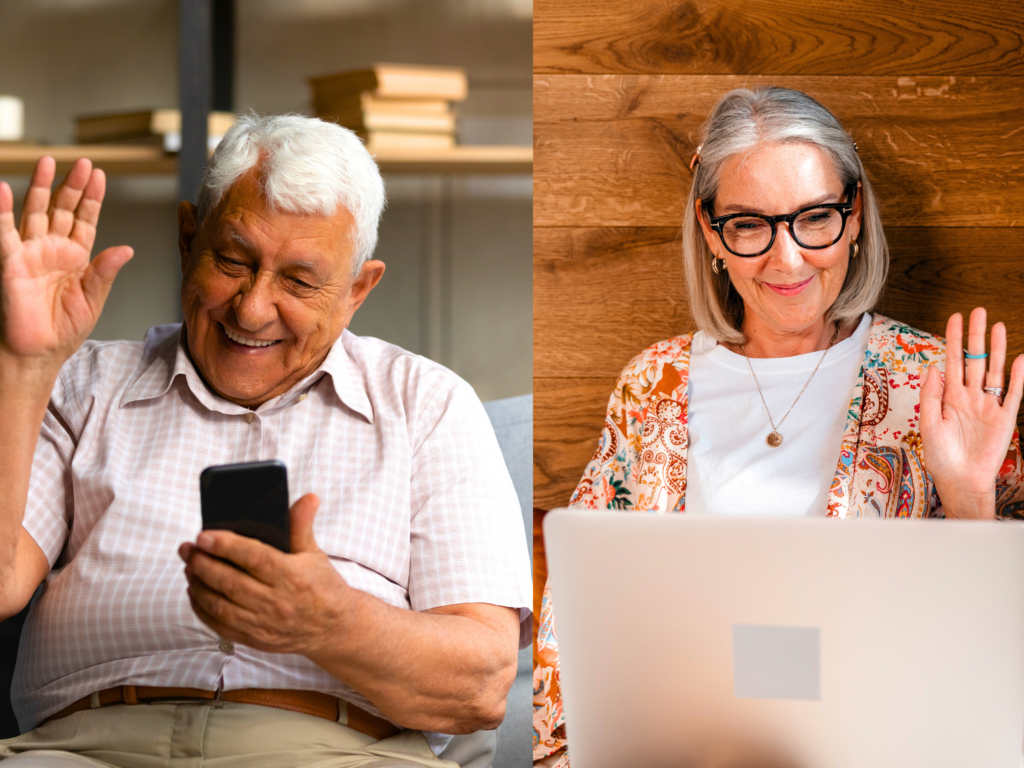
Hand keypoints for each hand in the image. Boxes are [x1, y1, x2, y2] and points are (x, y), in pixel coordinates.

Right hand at [0, 157, 132, 364]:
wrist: (40, 351)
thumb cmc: (66, 327)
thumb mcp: (93, 297)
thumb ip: (105, 271)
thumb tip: (127, 249)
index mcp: (77, 256)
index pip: (85, 219)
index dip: (92, 197)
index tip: (99, 175)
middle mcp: (53, 249)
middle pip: (62, 208)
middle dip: (72, 185)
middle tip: (83, 162)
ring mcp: (31, 252)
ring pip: (35, 212)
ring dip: (40, 186)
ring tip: (47, 162)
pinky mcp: (10, 262)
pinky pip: (4, 233)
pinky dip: (2, 211)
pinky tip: (3, 190)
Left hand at [179, 493, 352, 655]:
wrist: (334, 627)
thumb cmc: (322, 586)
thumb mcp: (314, 554)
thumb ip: (302, 525)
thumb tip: (308, 498)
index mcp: (292, 576)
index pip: (254, 558)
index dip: (226, 546)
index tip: (204, 536)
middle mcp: (277, 602)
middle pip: (230, 582)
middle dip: (203, 563)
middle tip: (188, 548)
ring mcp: (264, 624)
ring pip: (220, 605)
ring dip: (199, 585)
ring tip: (189, 567)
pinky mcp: (255, 639)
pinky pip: (220, 626)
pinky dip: (202, 609)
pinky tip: (196, 592)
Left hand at [920, 308, 1023, 517]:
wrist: (961, 481)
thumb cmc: (941, 456)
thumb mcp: (929, 423)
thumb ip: (930, 395)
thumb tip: (932, 366)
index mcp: (948, 397)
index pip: (950, 362)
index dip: (952, 340)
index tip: (954, 318)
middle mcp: (969, 397)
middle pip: (973, 360)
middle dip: (975, 337)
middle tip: (978, 311)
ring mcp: (988, 406)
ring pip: (994, 371)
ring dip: (996, 349)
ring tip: (997, 326)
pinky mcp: (1005, 418)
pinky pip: (1014, 393)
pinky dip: (1018, 376)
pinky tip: (1021, 357)